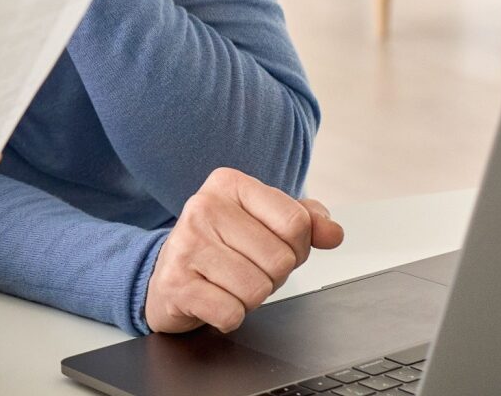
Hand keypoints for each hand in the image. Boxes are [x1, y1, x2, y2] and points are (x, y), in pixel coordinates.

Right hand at [144, 167, 343, 334]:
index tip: (270, 246)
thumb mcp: (263, 222)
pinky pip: (231, 313)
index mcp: (229, 184)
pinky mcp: (176, 283)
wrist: (167, 277)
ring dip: (250, 298)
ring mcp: (186, 245)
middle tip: (245, 268)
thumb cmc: (222, 247)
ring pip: (258, 289)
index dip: (296, 247)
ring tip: (227, 283)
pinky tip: (213, 299)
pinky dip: (229, 316)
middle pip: (280, 260)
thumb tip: (333, 233)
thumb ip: (306, 221)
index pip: (296, 222)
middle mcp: (203, 207)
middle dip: (272, 276)